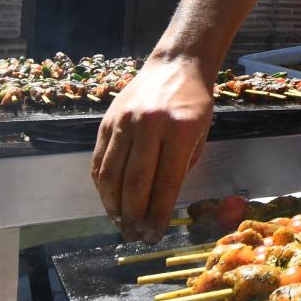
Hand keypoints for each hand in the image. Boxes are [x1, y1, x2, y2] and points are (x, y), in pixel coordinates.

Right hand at [91, 56, 215, 242]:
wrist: (175, 64)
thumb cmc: (194, 103)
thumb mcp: (200, 135)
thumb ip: (180, 167)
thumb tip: (159, 206)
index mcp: (180, 129)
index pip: (166, 182)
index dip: (158, 213)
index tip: (154, 235)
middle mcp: (149, 125)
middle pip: (135, 181)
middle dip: (134, 215)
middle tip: (135, 236)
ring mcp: (124, 121)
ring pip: (111, 173)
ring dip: (113, 204)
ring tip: (120, 223)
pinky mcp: (107, 120)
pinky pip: (100, 159)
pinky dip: (101, 184)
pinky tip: (109, 199)